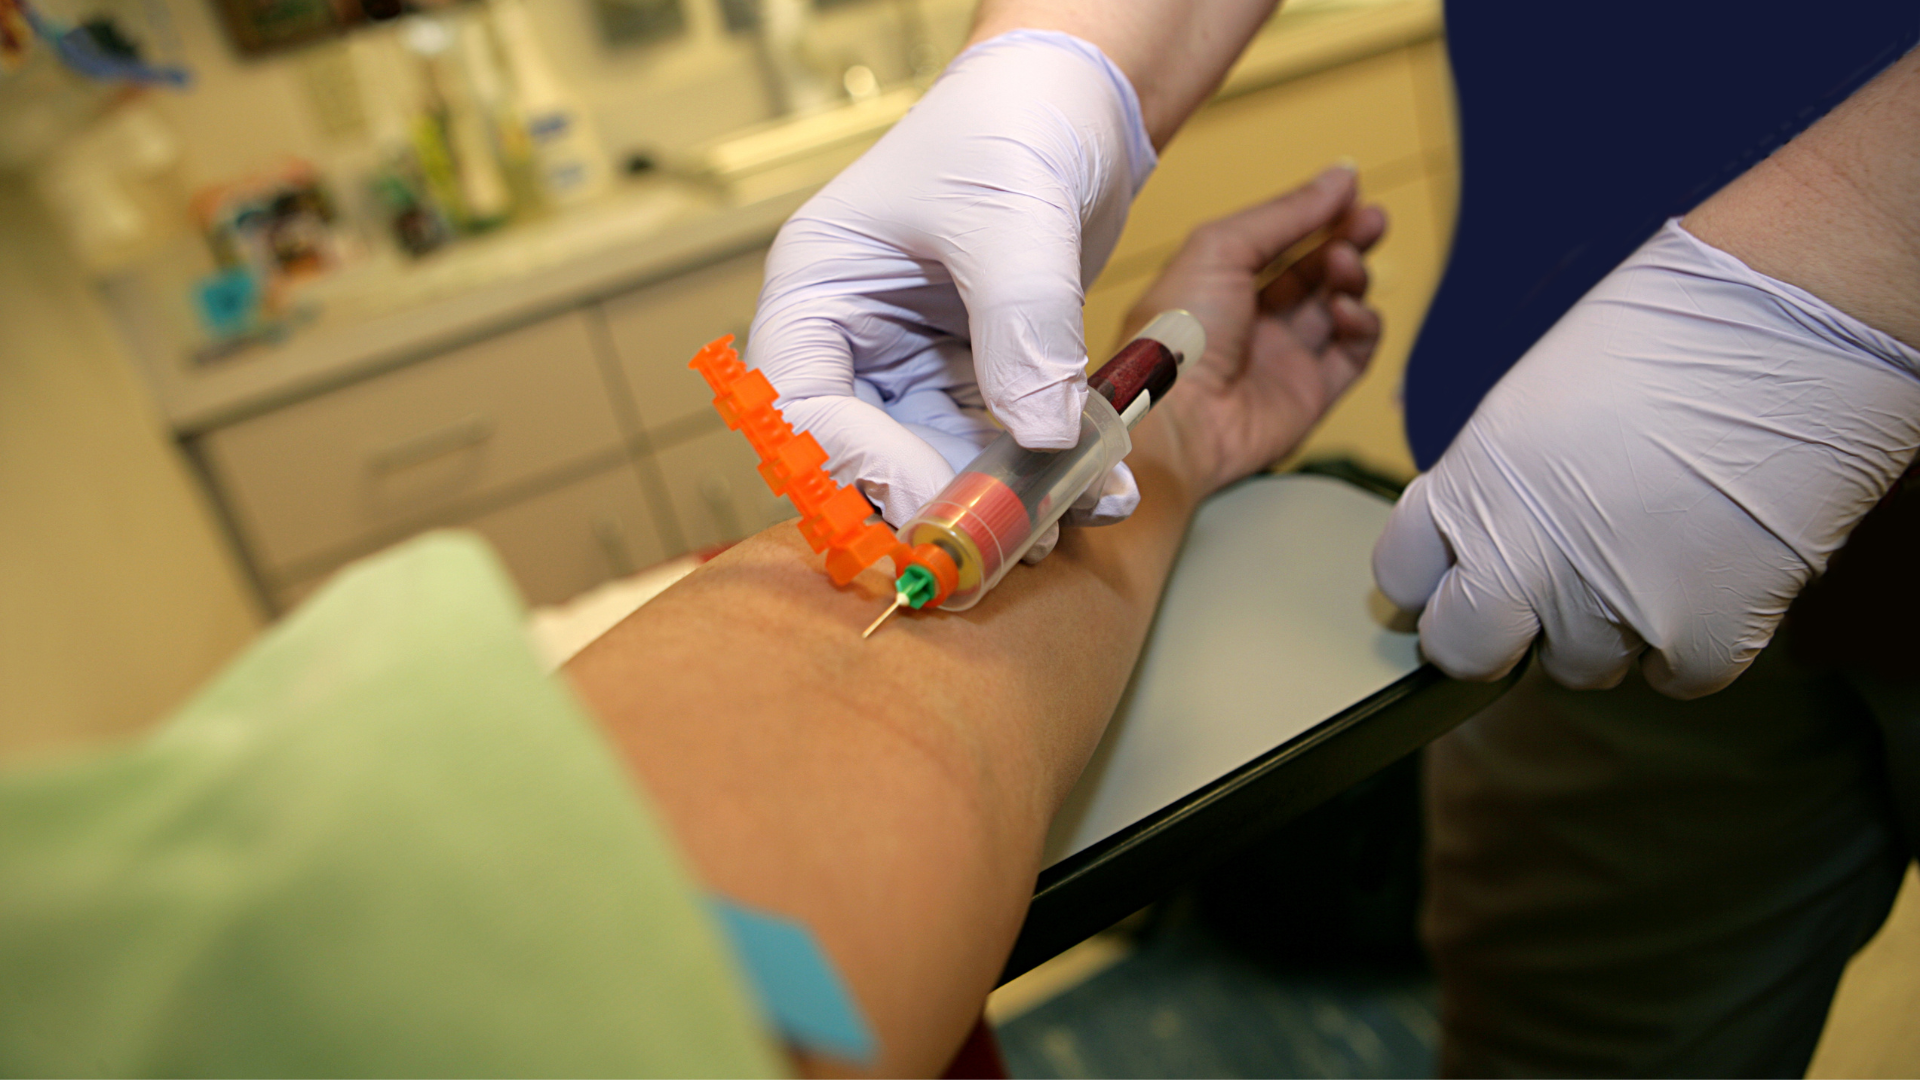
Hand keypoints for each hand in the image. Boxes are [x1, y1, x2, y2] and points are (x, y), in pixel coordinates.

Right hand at [746, 30, 1155, 530]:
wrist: (1078, 99)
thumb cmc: (1013, 121)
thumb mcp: (1014, 210)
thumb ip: (1024, 322)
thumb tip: (1039, 437)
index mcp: (818, 290)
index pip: (802, 407)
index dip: (859, 464)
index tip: (936, 497)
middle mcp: (854, 338)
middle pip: (868, 454)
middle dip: (940, 500)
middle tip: (1009, 541)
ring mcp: (913, 364)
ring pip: (941, 462)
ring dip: (1003, 500)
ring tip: (1070, 518)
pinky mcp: (975, 375)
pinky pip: (1000, 444)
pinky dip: (1047, 472)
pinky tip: (1103, 486)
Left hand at [1132, 166, 1385, 498]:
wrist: (1176, 419)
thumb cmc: (1180, 332)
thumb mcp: (1223, 249)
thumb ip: (1286, 213)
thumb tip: (1342, 176)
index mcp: (1219, 283)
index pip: (1280, 240)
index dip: (1316, 215)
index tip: (1350, 190)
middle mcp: (1253, 319)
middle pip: (1315, 271)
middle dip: (1346, 240)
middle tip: (1372, 219)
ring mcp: (1284, 358)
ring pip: (1339, 307)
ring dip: (1352, 277)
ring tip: (1342, 265)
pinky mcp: (1311, 394)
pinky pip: (1354, 353)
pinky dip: (1362, 325)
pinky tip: (1346, 308)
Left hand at [1372, 220, 1919, 697]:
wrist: (1794, 327)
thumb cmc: (1667, 337)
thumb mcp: (1532, 403)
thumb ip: (1494, 486)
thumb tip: (1483, 541)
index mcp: (1473, 488)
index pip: (1403, 578)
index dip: (1432, 578)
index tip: (1455, 575)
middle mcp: (1525, 560)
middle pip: (1465, 651)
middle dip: (1490, 632)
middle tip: (1533, 598)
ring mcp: (1611, 608)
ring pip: (1576, 665)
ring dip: (1601, 625)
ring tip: (1649, 547)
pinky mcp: (1701, 638)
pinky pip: (1672, 675)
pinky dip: (1688, 640)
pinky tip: (1705, 572)